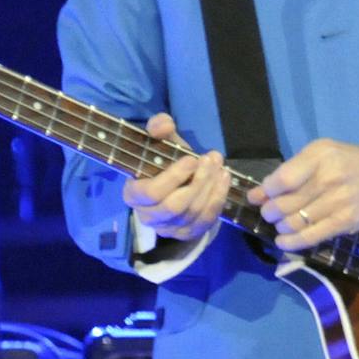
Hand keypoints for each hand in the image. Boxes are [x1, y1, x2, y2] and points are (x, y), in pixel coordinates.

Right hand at [122, 113, 229, 242]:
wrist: (177, 185)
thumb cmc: (165, 163)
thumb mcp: (162, 143)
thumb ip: (159, 129)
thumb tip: (163, 124)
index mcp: (134, 194)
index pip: (151, 193)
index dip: (173, 177)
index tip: (191, 159)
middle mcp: (148, 216)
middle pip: (174, 206)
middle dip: (197, 182)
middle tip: (211, 160)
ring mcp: (169, 228)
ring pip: (192, 213)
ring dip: (210, 188)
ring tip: (220, 166)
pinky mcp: (188, 234)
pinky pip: (205, 221)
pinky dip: (218, 199)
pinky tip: (224, 180)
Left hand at [248, 139, 358, 251]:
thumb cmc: (350, 162)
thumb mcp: (323, 151)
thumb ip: (295, 167)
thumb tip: (264, 190)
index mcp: (320, 157)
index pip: (282, 179)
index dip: (264, 191)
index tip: (256, 197)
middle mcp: (328, 178)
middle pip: (284, 204)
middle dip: (269, 212)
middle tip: (268, 213)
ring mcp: (337, 202)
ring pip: (294, 222)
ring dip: (280, 226)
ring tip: (280, 224)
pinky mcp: (344, 223)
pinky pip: (311, 237)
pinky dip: (292, 242)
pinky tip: (282, 241)